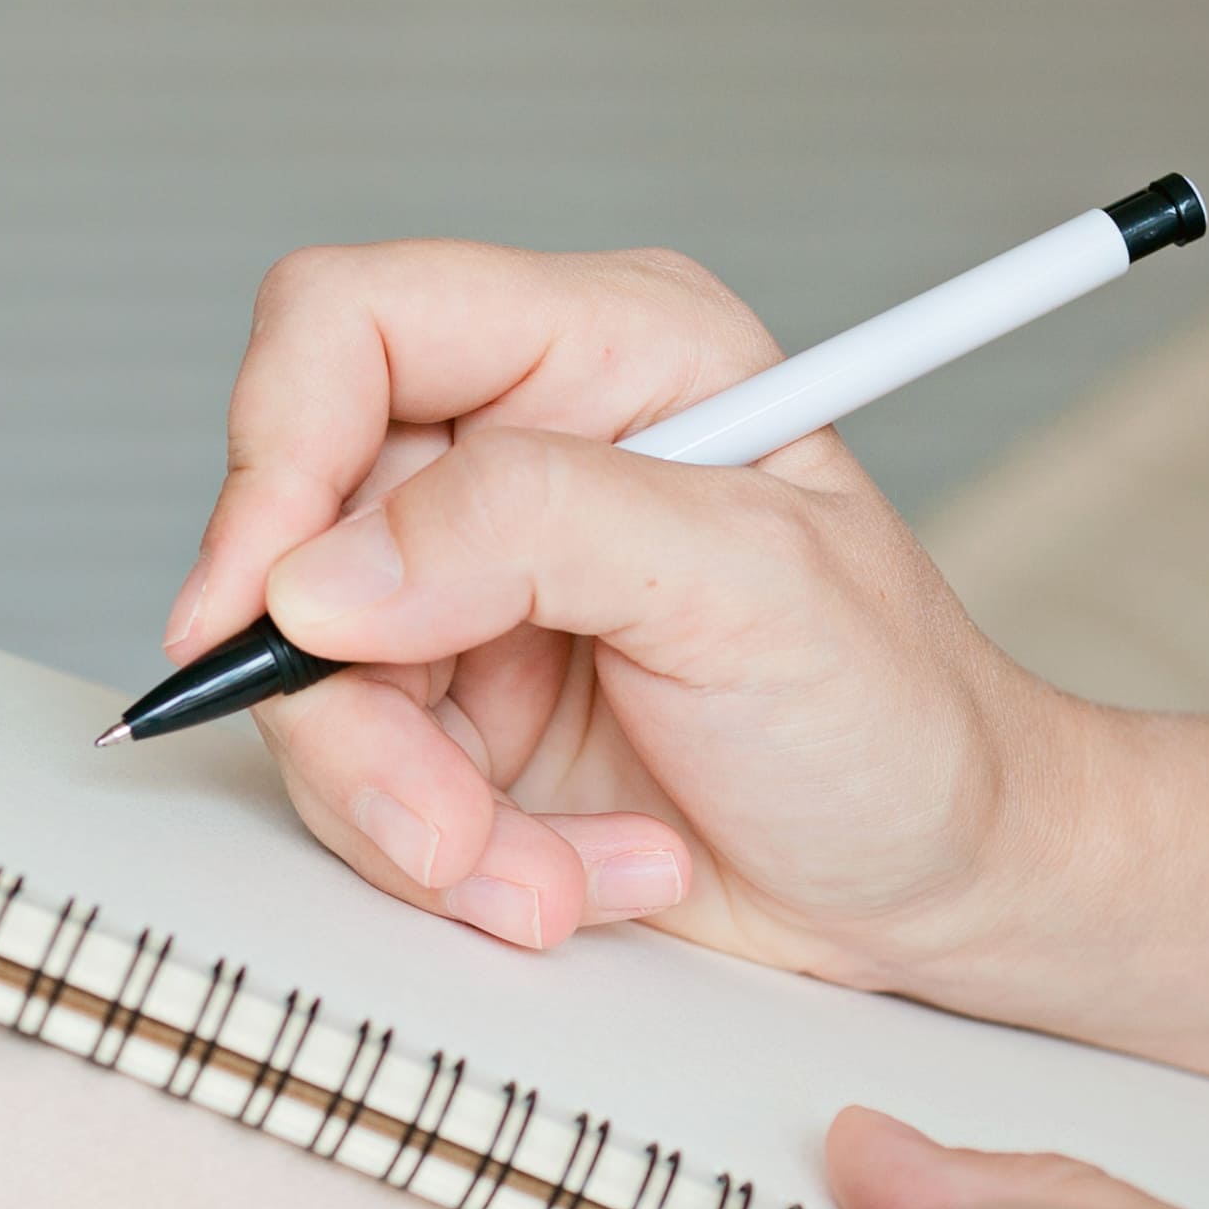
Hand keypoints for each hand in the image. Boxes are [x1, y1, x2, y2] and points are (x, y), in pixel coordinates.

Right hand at [169, 240, 1099, 985]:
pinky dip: (457, 860)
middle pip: (298, 538)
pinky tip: (581, 873)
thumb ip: (537, 530)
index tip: (266, 611)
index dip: (276, 454)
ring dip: (422, 819)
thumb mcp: (749, 590)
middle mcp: (521, 450)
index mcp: (606, 347)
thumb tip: (326, 572)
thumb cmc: (898, 720)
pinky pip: (359, 783)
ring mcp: (477, 589)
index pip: (351, 324)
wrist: (942, 884)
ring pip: (311, 689)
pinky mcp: (459, 712)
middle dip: (365, 720)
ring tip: (560, 876)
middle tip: (452, 827)